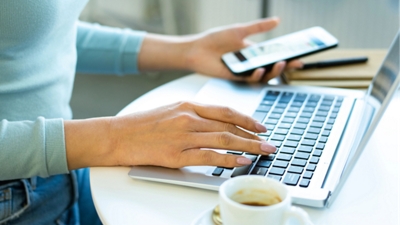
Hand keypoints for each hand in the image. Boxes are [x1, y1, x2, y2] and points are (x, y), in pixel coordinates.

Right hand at [64, 102, 275, 169]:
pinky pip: (209, 156)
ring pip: (224, 140)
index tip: (260, 126)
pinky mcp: (177, 155)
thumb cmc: (142, 124)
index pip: (225, 111)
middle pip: (229, 126)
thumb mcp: (170, 111)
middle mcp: (189, 118)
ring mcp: (184, 136)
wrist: (117, 135)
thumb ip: (194, 115)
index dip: (247, 118)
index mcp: (188, 105)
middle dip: (253, 135)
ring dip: (248, 147)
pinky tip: (241, 162)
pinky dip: (228, 160)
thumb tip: (216, 125)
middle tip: (270, 142)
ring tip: (264, 152)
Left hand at [185, 17, 302, 82]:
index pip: (274, 55)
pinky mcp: (236, 78)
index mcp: (253, 52)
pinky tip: (259, 70)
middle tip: (295, 62)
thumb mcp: (240, 30)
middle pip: (272, 67)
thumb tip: (277, 20)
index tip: (300, 55)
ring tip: (279, 64)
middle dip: (286, 66)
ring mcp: (244, 71)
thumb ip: (259, 27)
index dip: (288, 56)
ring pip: (264, 76)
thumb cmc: (215, 39)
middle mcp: (251, 63)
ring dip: (273, 72)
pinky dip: (256, 75)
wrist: (197, 49)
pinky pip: (249, 80)